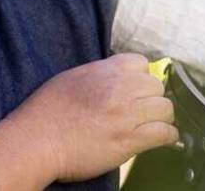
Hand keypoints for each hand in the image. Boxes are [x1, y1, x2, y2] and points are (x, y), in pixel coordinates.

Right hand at [8, 53, 178, 182]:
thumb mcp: (71, 78)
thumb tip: (115, 77)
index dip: (141, 77)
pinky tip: (162, 140)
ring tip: (153, 126)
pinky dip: (167, 137)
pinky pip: (164, 133)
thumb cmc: (46, 110)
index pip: (141, 63)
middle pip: (156, 86)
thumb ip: (98, 75)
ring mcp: (126, 114)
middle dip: (152, 98)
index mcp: (104, 70)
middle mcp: (119, 88)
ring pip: (165, 109)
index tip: (136, 89)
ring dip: (161, 117)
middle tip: (143, 111)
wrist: (37, 140)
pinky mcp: (130, 140)